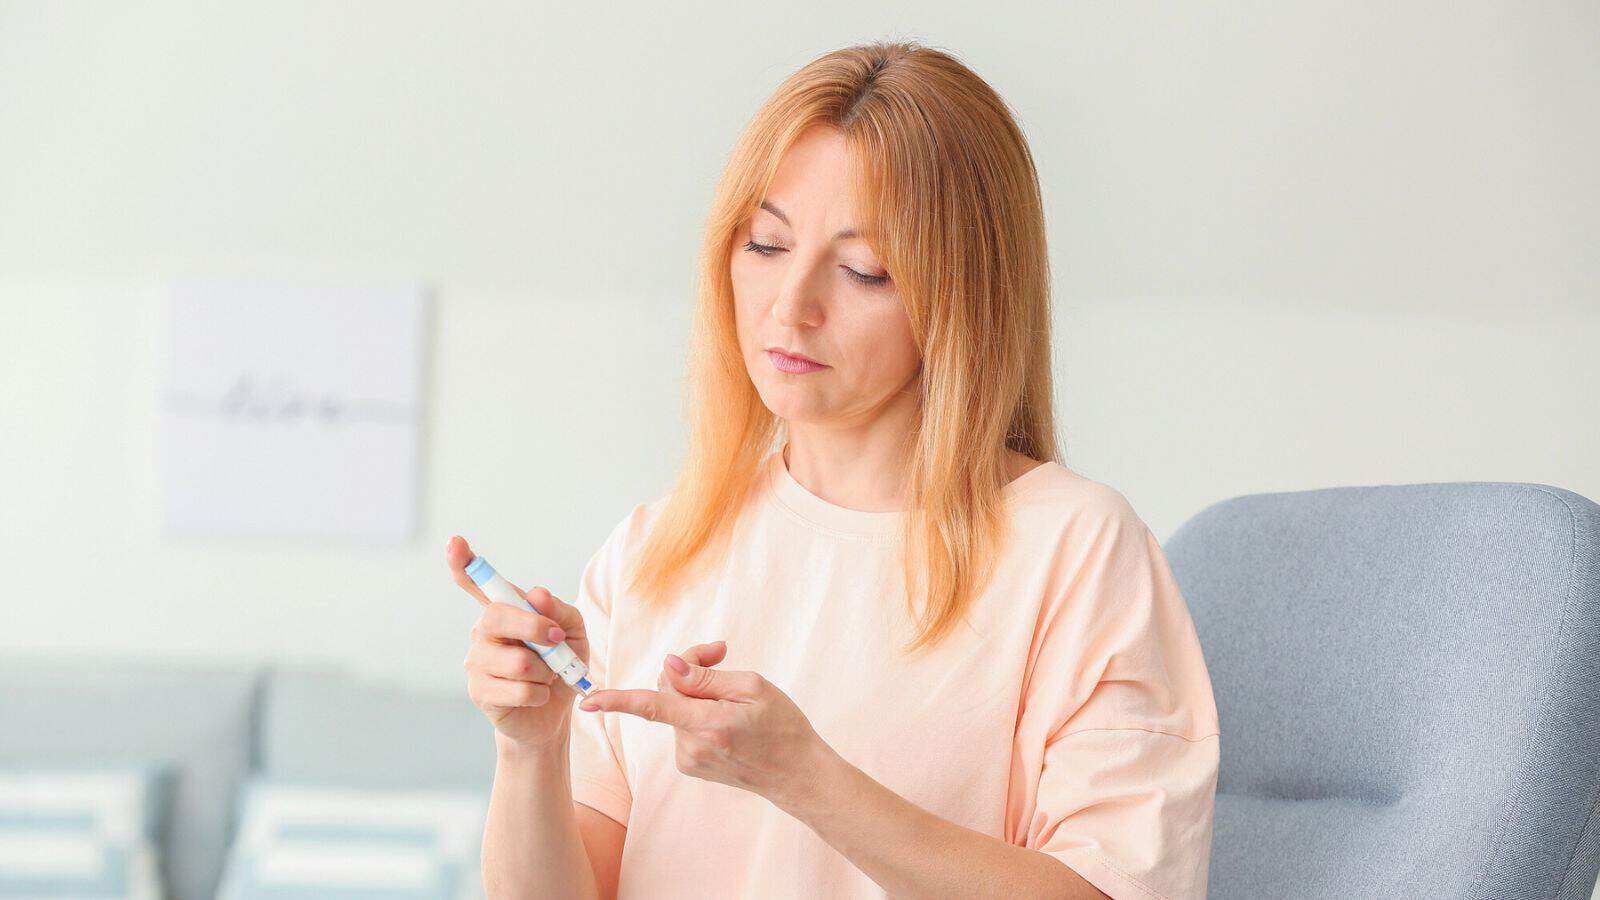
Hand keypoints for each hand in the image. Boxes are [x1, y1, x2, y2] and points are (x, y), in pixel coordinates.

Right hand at [447, 534, 590, 751]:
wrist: (553, 713)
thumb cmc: (561, 665)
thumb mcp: (573, 633)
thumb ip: (560, 611)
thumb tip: (537, 595)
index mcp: (504, 610)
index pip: (476, 581)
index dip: (463, 563)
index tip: (455, 542)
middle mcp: (483, 630)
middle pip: (497, 617)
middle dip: (534, 628)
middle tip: (556, 640)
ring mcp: (477, 661)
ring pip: (517, 661)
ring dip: (546, 671)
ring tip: (547, 676)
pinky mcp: (479, 691)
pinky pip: (519, 690)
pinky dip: (540, 693)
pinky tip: (537, 694)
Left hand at [579, 644, 824, 803]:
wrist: (796, 773)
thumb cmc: (782, 726)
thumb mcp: (753, 688)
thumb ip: (706, 677)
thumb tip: (669, 667)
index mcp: (710, 725)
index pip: (654, 706)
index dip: (618, 701)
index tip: (588, 701)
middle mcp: (693, 746)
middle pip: (668, 693)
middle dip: (687, 668)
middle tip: (720, 652)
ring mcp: (689, 760)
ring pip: (675, 709)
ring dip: (695, 693)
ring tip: (732, 695)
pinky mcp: (690, 765)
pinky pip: (683, 725)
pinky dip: (698, 714)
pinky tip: (726, 721)